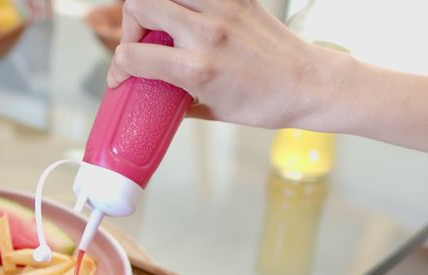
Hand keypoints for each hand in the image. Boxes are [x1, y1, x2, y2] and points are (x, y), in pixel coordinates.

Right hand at [107, 0, 339, 128]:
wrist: (309, 84)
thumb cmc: (267, 102)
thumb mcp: (213, 110)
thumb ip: (177, 100)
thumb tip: (156, 97)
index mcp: (197, 67)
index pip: (132, 55)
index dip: (117, 69)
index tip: (122, 76)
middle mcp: (206, 33)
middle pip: (139, 4)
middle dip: (129, 26)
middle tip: (140, 44)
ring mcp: (222, 10)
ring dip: (155, 7)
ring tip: (163, 27)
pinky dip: (186, 1)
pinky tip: (188, 17)